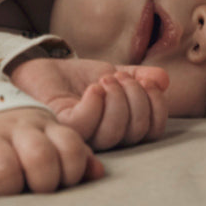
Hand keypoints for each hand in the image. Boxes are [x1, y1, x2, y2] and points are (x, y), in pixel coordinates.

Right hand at [0, 108, 102, 193]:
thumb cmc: (13, 136)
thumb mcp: (46, 138)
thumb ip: (73, 156)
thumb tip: (97, 172)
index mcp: (45, 125)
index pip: (72, 148)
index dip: (72, 173)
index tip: (61, 181)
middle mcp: (17, 126)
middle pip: (41, 158)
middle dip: (42, 183)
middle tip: (34, 189)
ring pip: (4, 170)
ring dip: (8, 188)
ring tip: (5, 189)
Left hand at [11, 58, 168, 149]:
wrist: (42, 67)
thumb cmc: (77, 77)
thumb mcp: (115, 72)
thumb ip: (140, 77)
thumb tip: (163, 81)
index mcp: (122, 127)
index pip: (151, 131)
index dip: (158, 108)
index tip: (149, 83)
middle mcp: (104, 137)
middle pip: (135, 132)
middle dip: (136, 98)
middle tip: (120, 78)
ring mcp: (83, 136)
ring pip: (113, 132)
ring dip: (117, 99)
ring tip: (105, 80)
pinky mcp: (62, 128)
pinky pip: (86, 124)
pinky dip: (96, 103)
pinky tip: (93, 87)